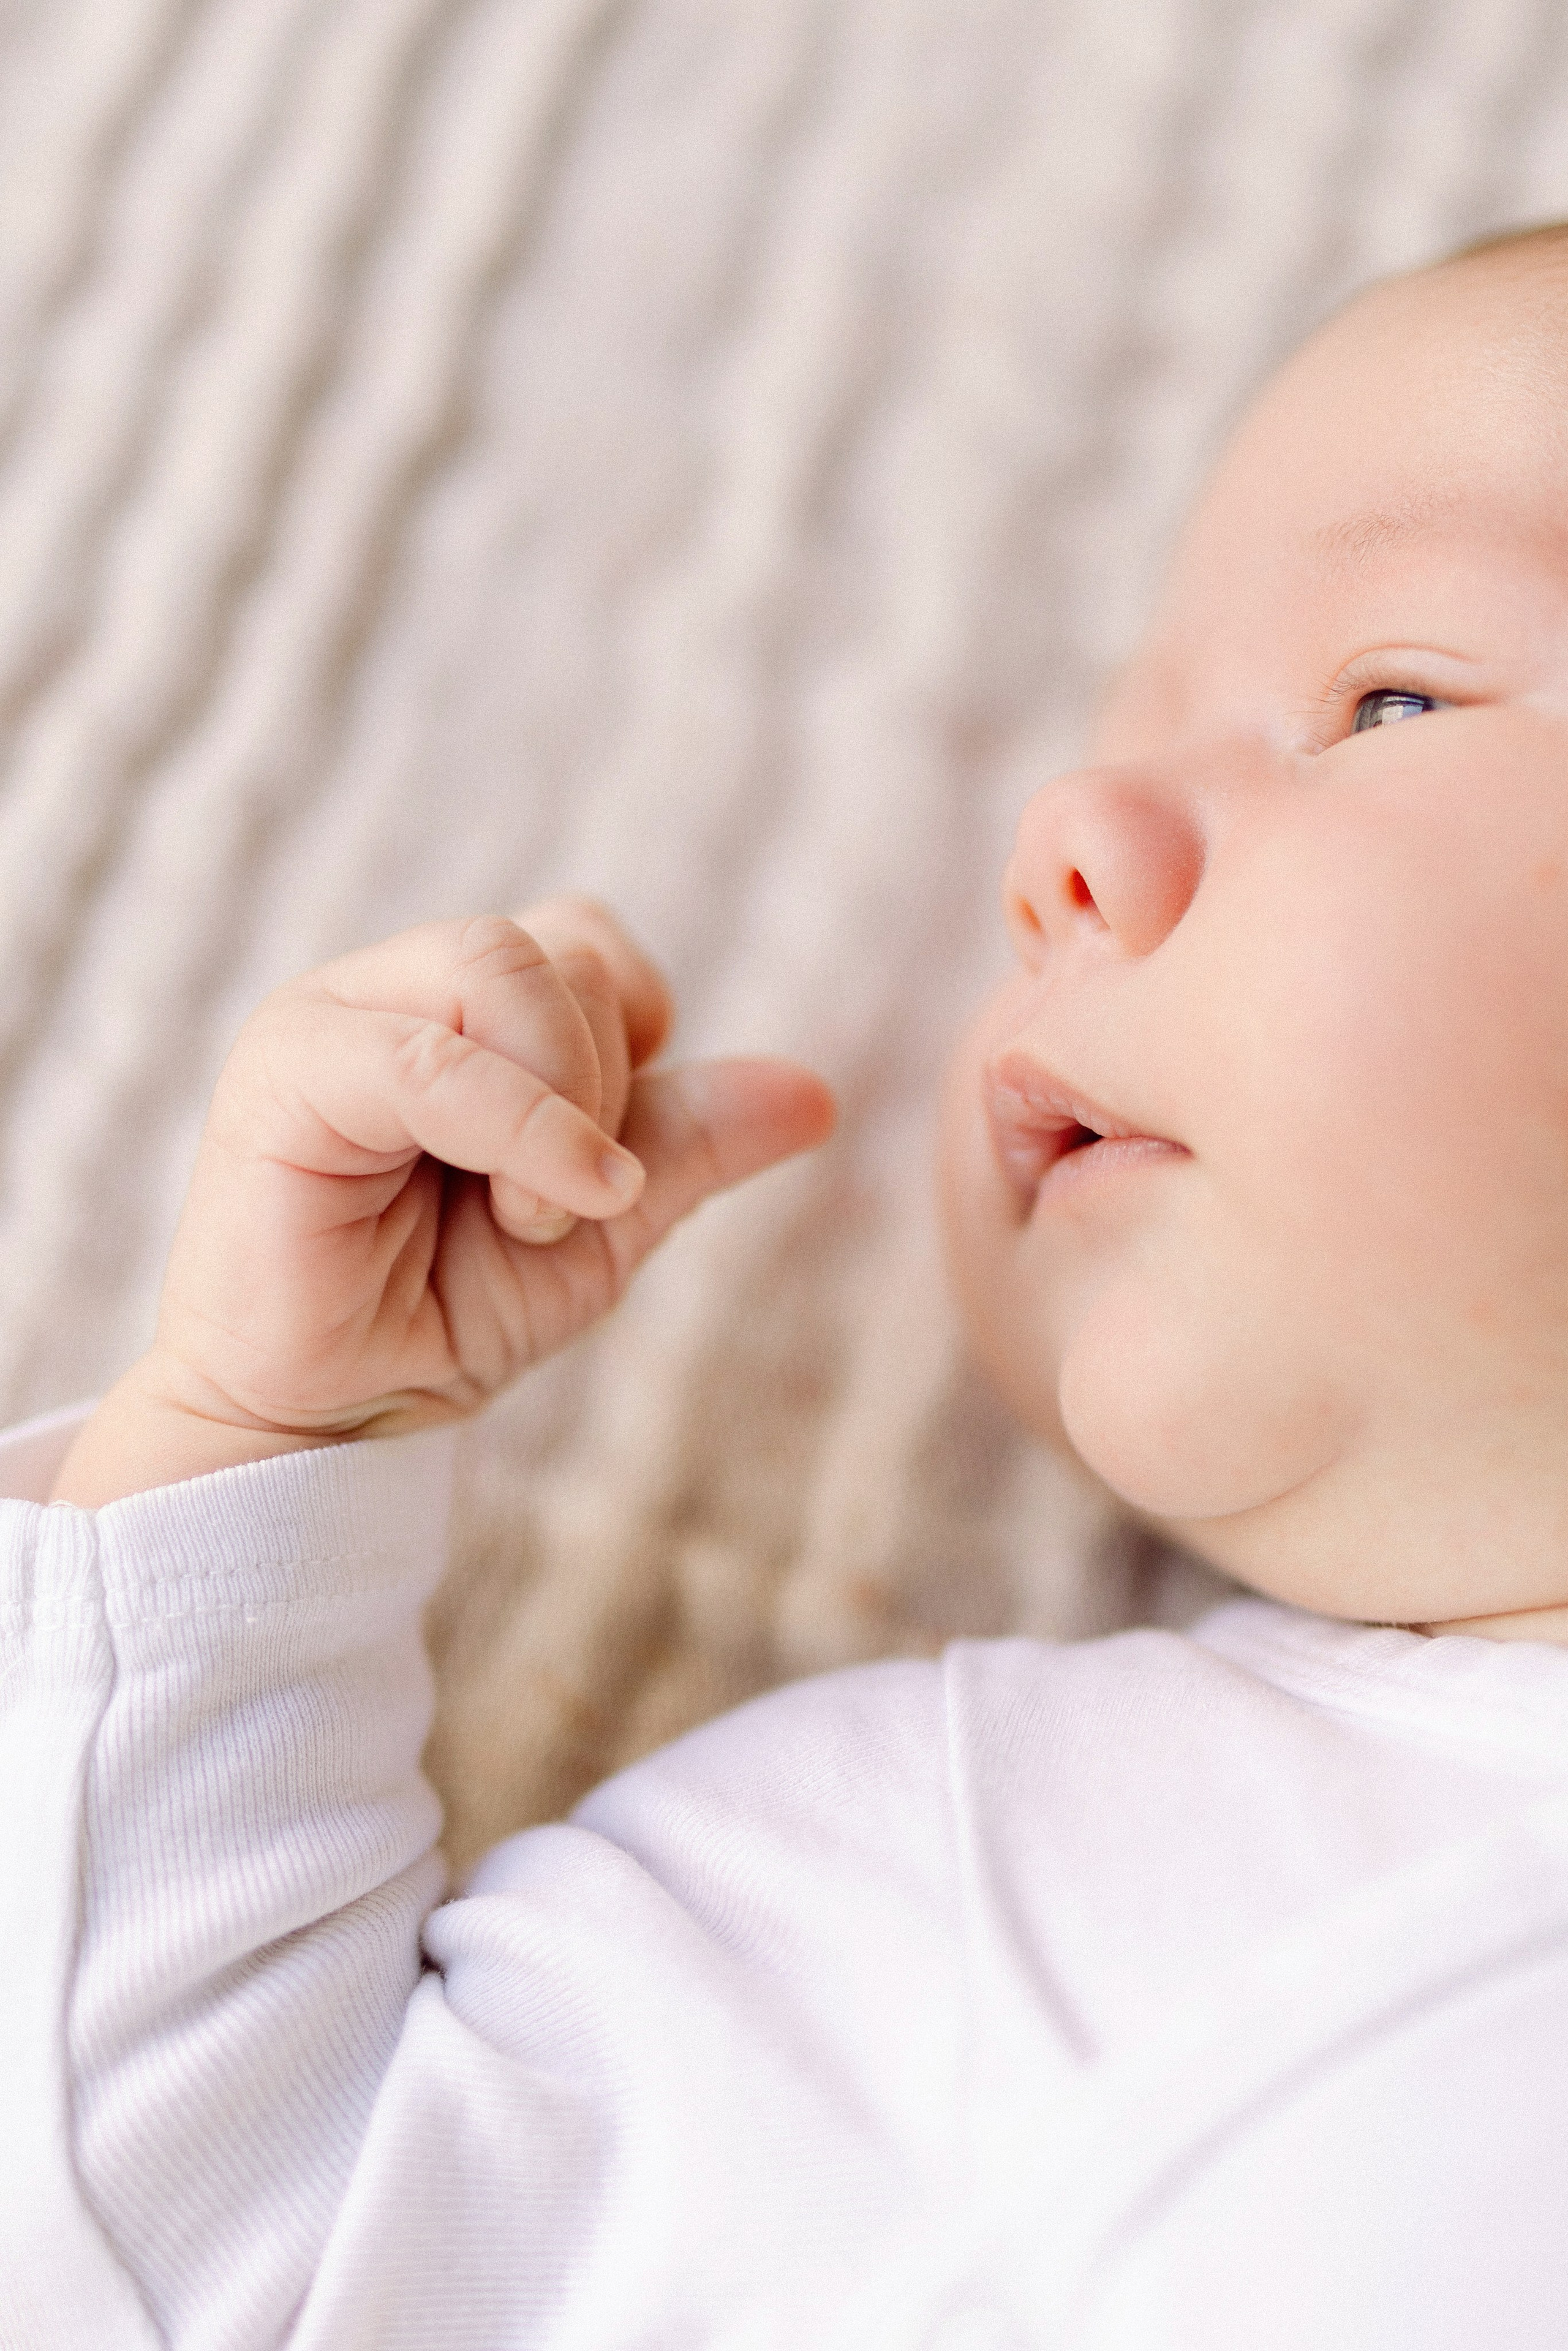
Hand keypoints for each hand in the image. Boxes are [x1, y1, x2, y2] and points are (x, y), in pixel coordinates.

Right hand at [50, 902, 834, 1503]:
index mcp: (456, 1009)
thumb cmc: (442, 1314)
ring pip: (499, 961)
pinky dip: (521, 1129)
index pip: (584, 941)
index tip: (608, 1163)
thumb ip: (691, 1142)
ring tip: (528, 1217)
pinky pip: (431, 1057)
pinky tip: (543, 1212)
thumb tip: (818, 1091)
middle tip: (569, 1205)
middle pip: (559, 945)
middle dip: (607, 1076)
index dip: (636, 1032)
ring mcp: (329, 1019)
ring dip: (562, 1101)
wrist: (331, 1419)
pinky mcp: (285, 1072)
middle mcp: (389, 991)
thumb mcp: (602, 1224)